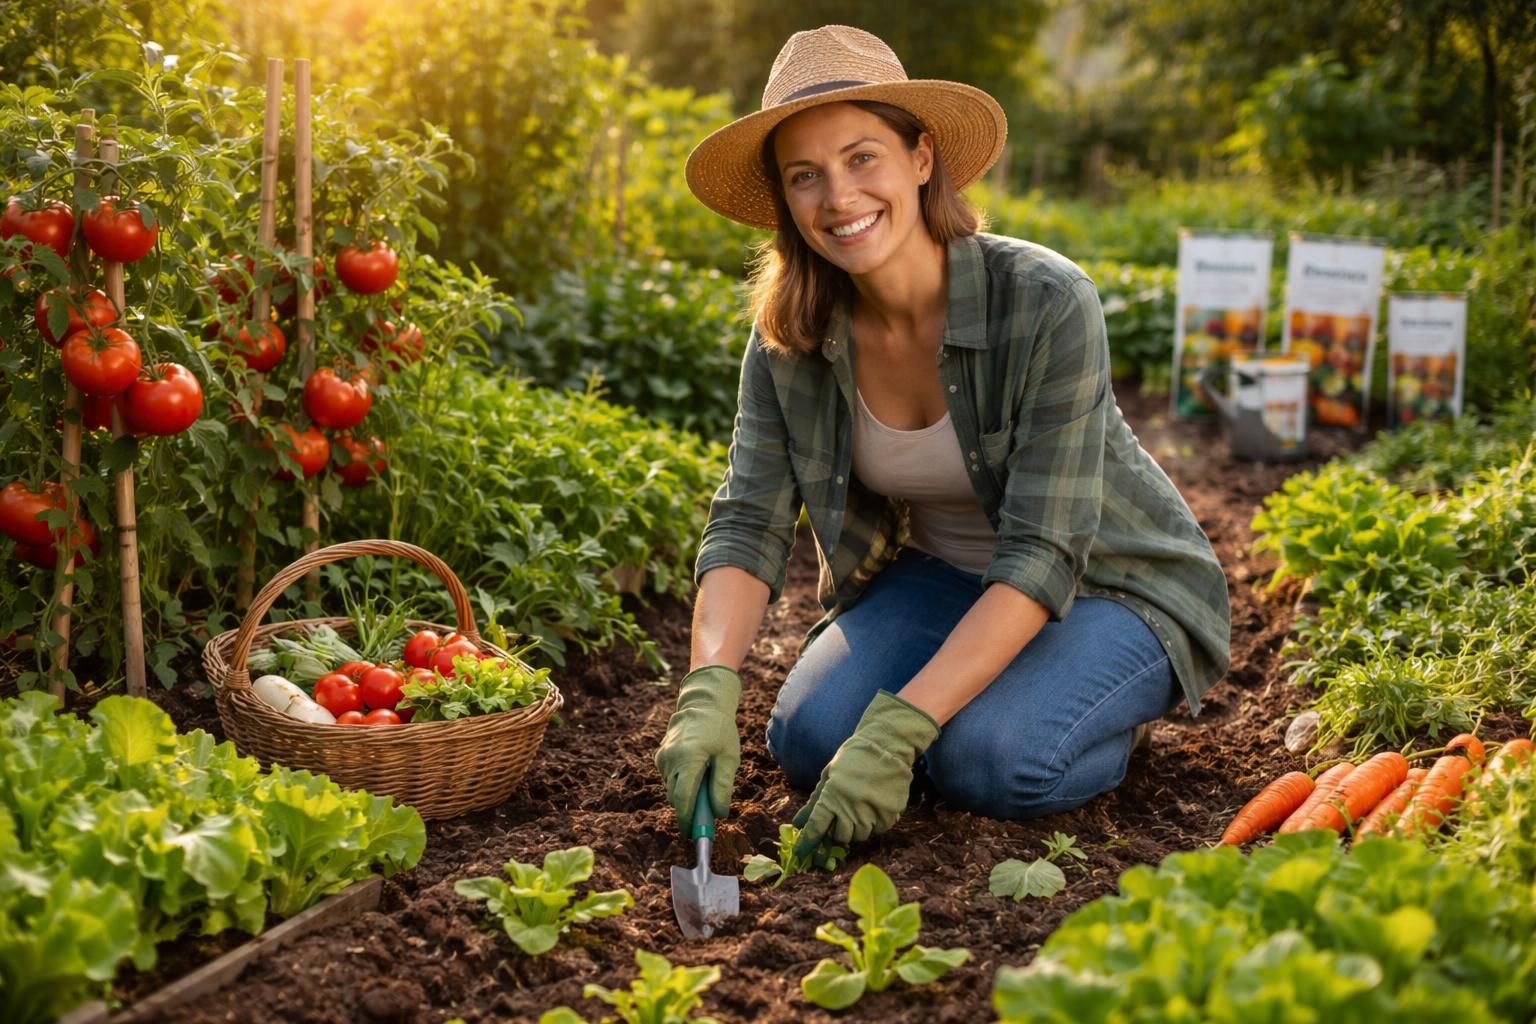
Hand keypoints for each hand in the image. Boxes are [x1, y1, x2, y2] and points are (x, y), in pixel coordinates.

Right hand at [655, 665, 741, 830]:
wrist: (703, 704)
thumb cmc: (720, 730)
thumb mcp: (729, 757)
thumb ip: (722, 786)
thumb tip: (719, 814)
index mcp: (688, 759)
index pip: (682, 799)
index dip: (687, 820)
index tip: (693, 835)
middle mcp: (670, 759)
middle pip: (675, 797)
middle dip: (688, 811)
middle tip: (705, 817)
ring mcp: (663, 757)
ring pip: (672, 788)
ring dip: (686, 794)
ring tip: (705, 783)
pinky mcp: (660, 756)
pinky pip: (670, 777)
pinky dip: (681, 781)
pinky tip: (696, 770)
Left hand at [791, 690, 938, 858]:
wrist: (886, 746)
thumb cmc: (853, 759)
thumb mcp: (828, 776)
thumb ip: (814, 802)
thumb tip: (798, 824)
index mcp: (833, 795)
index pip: (816, 827)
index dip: (807, 843)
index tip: (801, 854)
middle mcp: (852, 807)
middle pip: (840, 837)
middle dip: (837, 832)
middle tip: (842, 818)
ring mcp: (873, 812)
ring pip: (859, 837)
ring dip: (856, 828)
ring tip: (859, 808)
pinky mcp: (890, 815)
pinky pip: (877, 831)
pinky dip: (874, 824)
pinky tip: (874, 806)